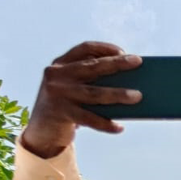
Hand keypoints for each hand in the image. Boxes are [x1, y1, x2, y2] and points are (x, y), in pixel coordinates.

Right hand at [21, 42, 142, 157]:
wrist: (42, 131)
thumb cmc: (68, 107)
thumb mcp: (74, 89)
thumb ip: (92, 82)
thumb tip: (130, 82)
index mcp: (61, 64)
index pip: (84, 48)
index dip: (104, 48)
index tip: (124, 52)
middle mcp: (57, 75)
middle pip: (92, 67)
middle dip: (116, 63)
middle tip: (137, 62)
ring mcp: (58, 93)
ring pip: (94, 93)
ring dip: (118, 94)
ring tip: (138, 96)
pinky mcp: (60, 113)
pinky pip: (89, 118)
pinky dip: (106, 124)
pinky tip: (120, 127)